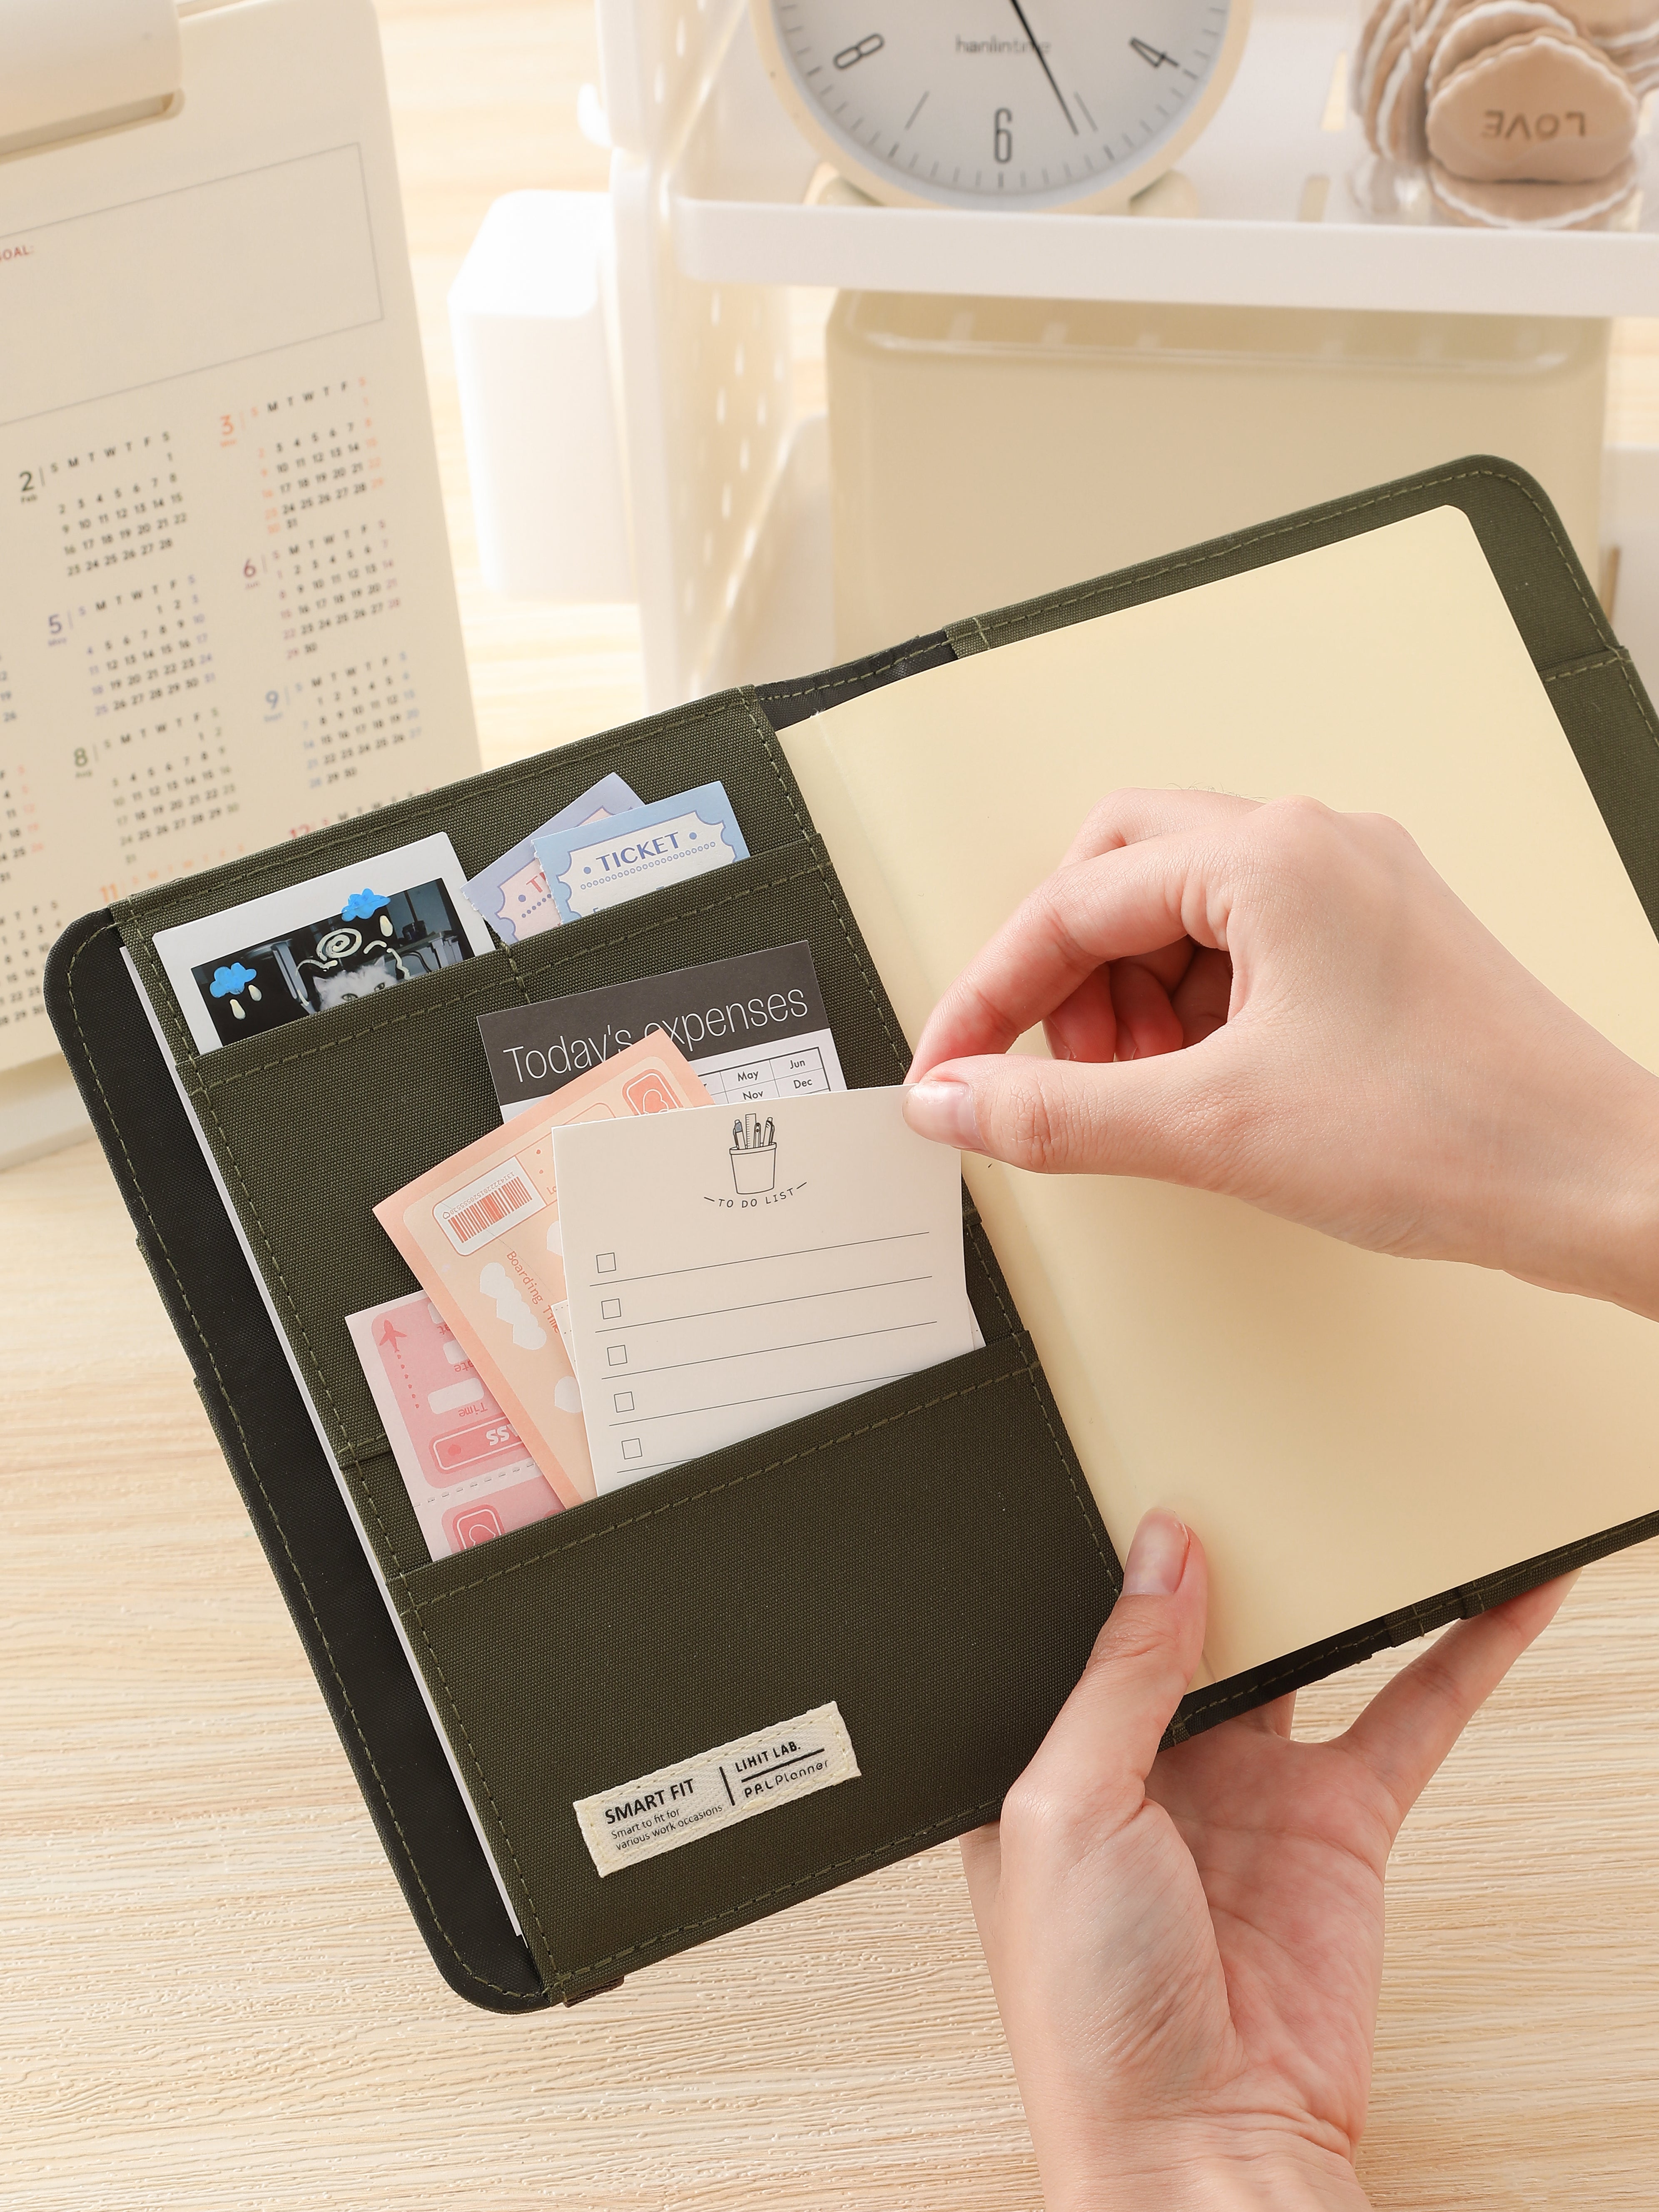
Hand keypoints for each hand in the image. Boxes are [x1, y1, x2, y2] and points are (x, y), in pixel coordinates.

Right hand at [902, 790, 1658, 1319]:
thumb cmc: (1456, 1134)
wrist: (1599, 1183)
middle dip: (1070, 976)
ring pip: (1184, 913)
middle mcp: (1316, 848)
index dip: (991, 995)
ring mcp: (1353, 891)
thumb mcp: (1217, 1128)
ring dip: (1137, 1001)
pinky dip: (1200, 1015)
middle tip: (1060, 1067)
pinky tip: (1209, 1088)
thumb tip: (956, 1100)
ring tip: (1149, 1093)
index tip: (950, 1068)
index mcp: (1274, 857)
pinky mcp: (1377, 944)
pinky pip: (1246, 952)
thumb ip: (1059, 1113)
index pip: (1074, 904)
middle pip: (1122, 873)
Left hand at [965, 1508, 1571, 2209]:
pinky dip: (1461, 1652)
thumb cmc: (1090, 2015)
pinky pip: (1411, 1713)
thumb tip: (1159, 1555)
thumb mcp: (1063, 1811)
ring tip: (1368, 1492)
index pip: (1090, 1629)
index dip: (1114, 1557)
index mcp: (1059, 1764)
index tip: (1145, 1470)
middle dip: (1228, 1548)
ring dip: (1342, 1583)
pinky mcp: (1341, 1824)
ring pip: (1310, 1653)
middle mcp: (1157, 1769)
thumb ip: (1118, 1677)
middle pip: (1200, 1625)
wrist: (1200, 2147)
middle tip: (1254, 1450)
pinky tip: (1498, 1593)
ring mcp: (1257, 1792)